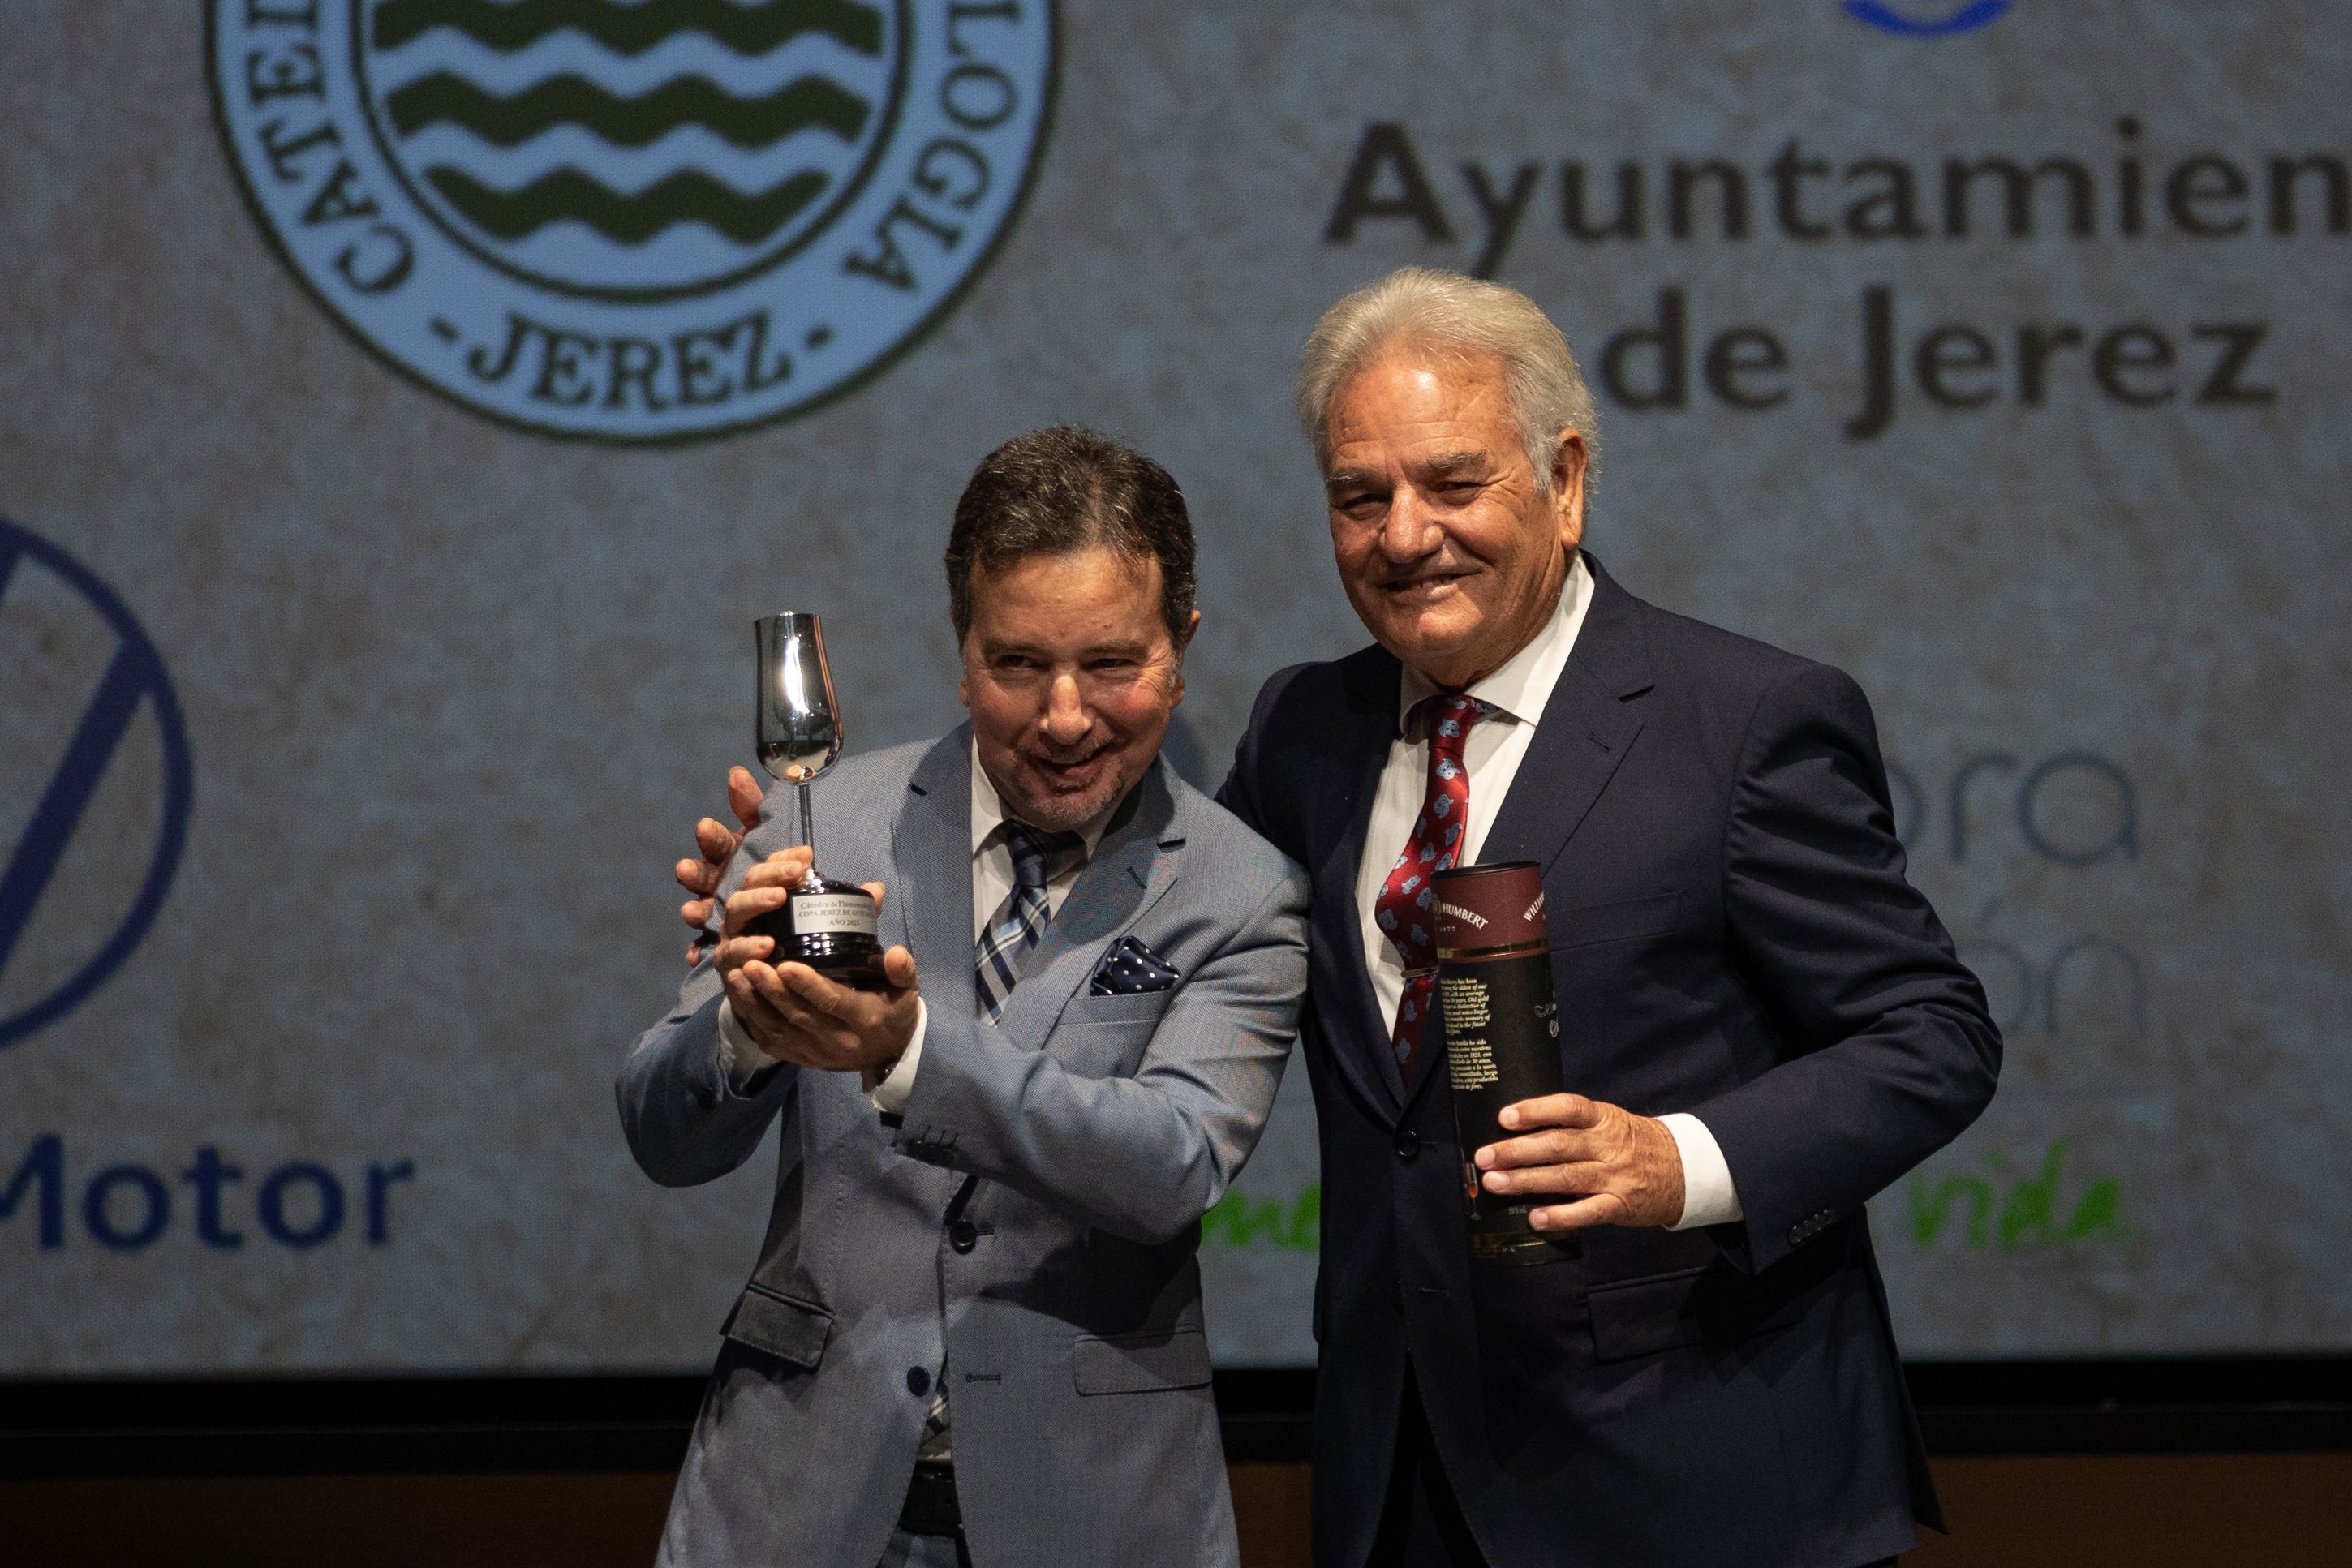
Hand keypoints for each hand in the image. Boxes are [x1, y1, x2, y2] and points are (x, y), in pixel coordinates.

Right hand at [679, 765, 764, 963]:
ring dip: (694, 909)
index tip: (706, 828)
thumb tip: (736, 773)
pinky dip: (697, 950)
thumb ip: (752, 806)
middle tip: (686, 869)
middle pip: (702, 876)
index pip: (716, 842)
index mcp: (727, 854)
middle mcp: (716, 882)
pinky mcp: (721, 940)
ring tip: (691, 912)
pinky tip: (693, 955)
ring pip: (700, 909)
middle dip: (693, 872)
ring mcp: (716, 910)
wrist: (786, 909)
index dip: (710, 836)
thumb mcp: (765, 835)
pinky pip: (706, 947)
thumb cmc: (771, 867)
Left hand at [712, 847, 919, 1075]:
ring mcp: (817, 1052)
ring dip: (755, 1003)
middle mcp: (838, 1040)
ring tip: (737, 976)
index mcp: (865, 1018)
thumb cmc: (894, 1011)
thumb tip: (896, 953)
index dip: (809, 986)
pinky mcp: (802, 1058)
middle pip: (799, 1015)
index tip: (786, 965)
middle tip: (751, 964)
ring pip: (780, 1029)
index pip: (833, 1002)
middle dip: (772, 990)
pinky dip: (753, 1022)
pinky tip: (739, 998)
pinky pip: (772, 1043)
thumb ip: (902, 970)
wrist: (889, 1055)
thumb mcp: (906, 991)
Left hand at [1473, 1093, 1685, 1230]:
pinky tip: (1535, 1218)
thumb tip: (1519, 1129)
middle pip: (1558, 1145)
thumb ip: (1571, 1124)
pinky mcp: (1620, 1205)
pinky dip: (1561, 1215)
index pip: (1568, 1108)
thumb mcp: (1608, 1122)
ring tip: (1495, 1183)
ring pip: (1566, 1177)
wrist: (1682, 1169)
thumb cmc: (1631, 1143)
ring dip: (1527, 1180)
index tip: (1505, 1117)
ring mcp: (1614, 1176)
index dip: (1536, 1111)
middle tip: (1484, 1157)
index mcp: (1602, 1119)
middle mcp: (1607, 1145)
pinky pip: (1588, 1212)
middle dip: (1516, 1151)